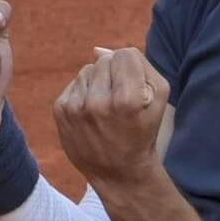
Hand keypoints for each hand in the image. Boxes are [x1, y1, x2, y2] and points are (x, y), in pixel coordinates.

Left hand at [54, 46, 167, 186]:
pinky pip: (74, 84)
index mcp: (126, 100)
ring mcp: (75, 107)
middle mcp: (97, 103)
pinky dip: (83, 94)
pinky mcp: (60, 111)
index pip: (125, 54)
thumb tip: (97, 49)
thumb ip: (139, 63)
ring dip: (98, 83)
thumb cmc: (143, 131)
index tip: (135, 87)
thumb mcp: (159, 97)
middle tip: (120, 101)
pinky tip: (92, 113)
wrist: (119, 172)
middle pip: (104, 60)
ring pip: (87, 70)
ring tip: (106, 108)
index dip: (133, 68)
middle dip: (115, 75)